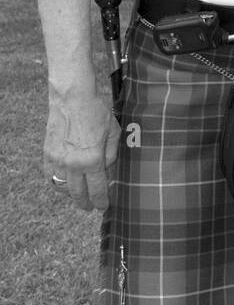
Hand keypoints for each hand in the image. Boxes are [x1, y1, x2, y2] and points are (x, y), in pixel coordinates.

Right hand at [43, 90, 120, 211]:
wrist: (73, 98)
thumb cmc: (97, 112)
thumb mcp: (113, 134)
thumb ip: (111, 156)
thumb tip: (109, 173)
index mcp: (93, 160)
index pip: (97, 190)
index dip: (101, 201)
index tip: (104, 207)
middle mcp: (73, 164)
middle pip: (78, 194)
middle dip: (85, 203)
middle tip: (89, 207)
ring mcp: (58, 160)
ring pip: (62, 187)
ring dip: (70, 194)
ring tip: (77, 195)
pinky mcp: (48, 153)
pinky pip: (50, 175)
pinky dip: (56, 182)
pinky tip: (63, 183)